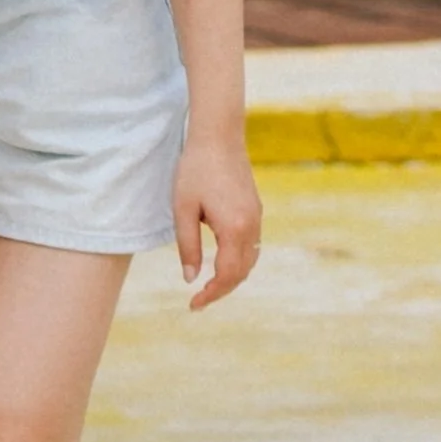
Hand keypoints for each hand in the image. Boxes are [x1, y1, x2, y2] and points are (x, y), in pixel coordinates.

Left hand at [175, 127, 262, 310]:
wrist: (218, 136)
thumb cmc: (195, 170)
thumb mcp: (183, 210)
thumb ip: (188, 247)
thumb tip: (191, 279)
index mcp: (235, 228)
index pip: (227, 274)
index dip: (211, 294)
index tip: (193, 305)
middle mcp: (252, 226)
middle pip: (242, 272)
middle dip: (221, 290)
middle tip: (198, 301)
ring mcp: (257, 218)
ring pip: (250, 260)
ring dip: (232, 276)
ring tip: (208, 286)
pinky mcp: (255, 210)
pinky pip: (251, 246)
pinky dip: (238, 261)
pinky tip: (220, 263)